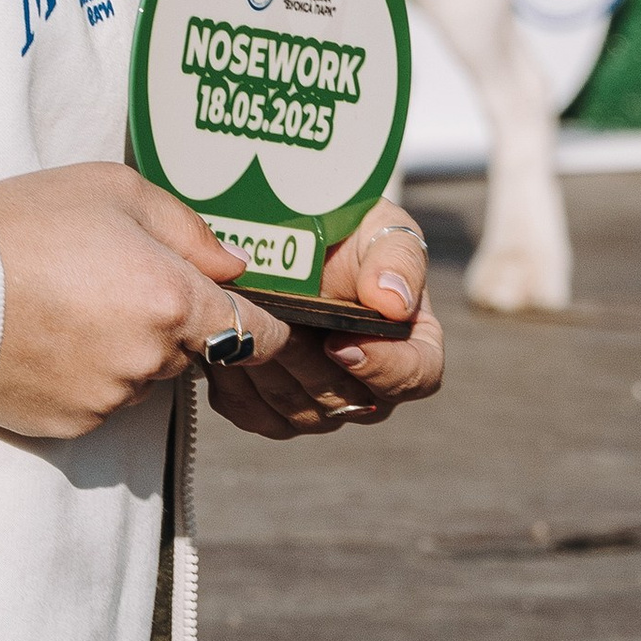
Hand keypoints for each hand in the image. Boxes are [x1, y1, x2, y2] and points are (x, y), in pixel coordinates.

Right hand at [0, 163, 289, 439]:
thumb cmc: (26, 222)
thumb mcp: (114, 189)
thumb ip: (189, 229)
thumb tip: (233, 268)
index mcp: (172, 298)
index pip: (259, 336)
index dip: (262, 325)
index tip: (249, 314)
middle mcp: (151, 358)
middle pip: (193, 349)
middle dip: (170, 321)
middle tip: (112, 281)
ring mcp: (111, 398)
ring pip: (146, 374)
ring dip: (128, 348)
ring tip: (69, 305)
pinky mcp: (72, 424)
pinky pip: (102, 400)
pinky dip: (88, 374)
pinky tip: (49, 337)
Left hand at [204, 200, 445, 441]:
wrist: (291, 238)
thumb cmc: (352, 234)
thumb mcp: (382, 229)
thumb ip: (397, 260)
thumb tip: (393, 302)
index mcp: (412, 348)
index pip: (415, 377)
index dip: (381, 368)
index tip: (341, 343)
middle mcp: (371, 387)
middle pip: (346, 399)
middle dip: (307, 360)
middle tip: (279, 322)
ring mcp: (324, 405)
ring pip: (297, 410)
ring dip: (269, 365)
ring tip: (249, 323)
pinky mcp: (274, 410)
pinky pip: (254, 410)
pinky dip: (236, 376)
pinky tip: (226, 337)